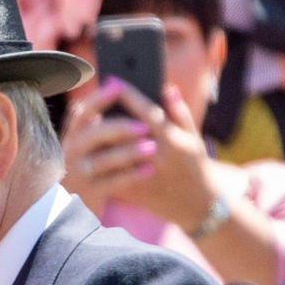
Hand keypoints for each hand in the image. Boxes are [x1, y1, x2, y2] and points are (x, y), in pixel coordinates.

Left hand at [62, 77, 217, 231]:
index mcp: (171, 138)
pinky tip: (90, 148)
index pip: (144, 111)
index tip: (112, 79)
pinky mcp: (133, 191)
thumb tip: (166, 88)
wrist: (197, 205)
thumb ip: (179, 112)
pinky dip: (100, 160)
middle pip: (122, 130)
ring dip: (98, 137)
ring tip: (87, 122)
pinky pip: (110, 173)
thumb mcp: (193, 137)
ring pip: (112, 152)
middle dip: (106, 113)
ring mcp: (142, 175)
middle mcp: (155, 155)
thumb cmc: (194, 166)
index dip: (127, 94)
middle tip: (91, 100)